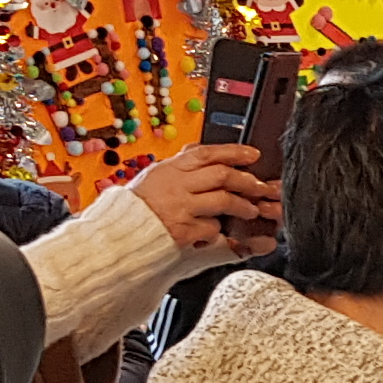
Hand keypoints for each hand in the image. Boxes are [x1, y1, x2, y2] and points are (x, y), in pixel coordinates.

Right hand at [125, 140, 278, 252]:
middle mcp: (177, 185)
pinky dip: (216, 228)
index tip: (253, 154)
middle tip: (261, 186)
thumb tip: (198, 151)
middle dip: (247, 181)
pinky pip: (211, 226)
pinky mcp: (184, 229)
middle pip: (222, 175)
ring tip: (251, 210)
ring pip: (223, 200)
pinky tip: (214, 229)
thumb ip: (178, 165)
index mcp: (170, 168)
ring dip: (242, 206)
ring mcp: (181, 207)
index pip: (207, 153)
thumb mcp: (155, 175)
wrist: (121, 232)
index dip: (233, 152)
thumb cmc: (139, 205)